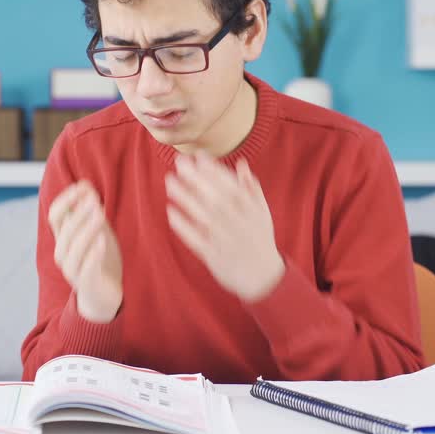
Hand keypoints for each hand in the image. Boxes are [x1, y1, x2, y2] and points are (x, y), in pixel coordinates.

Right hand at [48, 181, 123, 322]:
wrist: (104, 297)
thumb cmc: (99, 260)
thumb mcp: (97, 232)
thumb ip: (91, 212)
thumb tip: (85, 185)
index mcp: (64, 239)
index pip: (55, 215)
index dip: (66, 200)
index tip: (82, 187)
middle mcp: (63, 254)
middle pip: (65, 231)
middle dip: (79, 214)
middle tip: (95, 200)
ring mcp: (72, 270)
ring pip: (72, 250)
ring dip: (86, 231)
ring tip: (101, 215)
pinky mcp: (86, 285)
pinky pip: (85, 270)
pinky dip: (92, 256)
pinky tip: (102, 242)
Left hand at [165, 153, 284, 302]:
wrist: (263, 277)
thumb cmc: (260, 239)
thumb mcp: (262, 212)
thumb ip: (251, 188)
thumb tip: (241, 163)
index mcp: (250, 211)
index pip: (231, 185)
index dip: (214, 170)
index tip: (199, 156)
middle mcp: (238, 224)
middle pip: (215, 198)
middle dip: (197, 178)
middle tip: (179, 162)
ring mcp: (225, 240)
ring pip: (204, 216)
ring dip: (186, 198)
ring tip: (170, 182)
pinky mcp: (214, 256)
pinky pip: (196, 240)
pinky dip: (184, 226)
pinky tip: (171, 211)